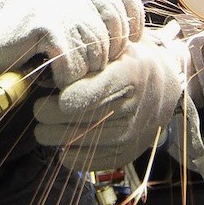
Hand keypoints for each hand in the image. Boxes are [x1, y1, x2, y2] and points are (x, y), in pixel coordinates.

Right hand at [0, 0, 143, 112]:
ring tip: (69, 73)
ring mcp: (56, 3)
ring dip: (85, 68)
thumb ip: (89, 8)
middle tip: (89, 66)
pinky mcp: (46, 25)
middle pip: (114, 24)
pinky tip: (56, 78)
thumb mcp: (60, 10)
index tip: (130, 41)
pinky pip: (75, 61)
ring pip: (97, 47)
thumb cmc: (22, 33)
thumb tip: (131, 25)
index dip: (132, 19)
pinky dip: (68, 77)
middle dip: (108, 52)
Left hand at [33, 22, 186, 169]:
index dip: (67, 97)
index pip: (91, 94)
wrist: (164, 87)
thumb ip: (88, 49)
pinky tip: (63, 138)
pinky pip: (83, 161)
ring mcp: (130, 135)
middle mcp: (133, 108)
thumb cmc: (129, 59)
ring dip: (51, 134)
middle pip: (78, 119)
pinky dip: (66, 152)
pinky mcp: (123, 155)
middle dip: (49, 114)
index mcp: (131, 74)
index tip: (56, 94)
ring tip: (43, 123)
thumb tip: (54, 58)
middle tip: (38, 107)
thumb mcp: (116, 43)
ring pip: (76, 141)